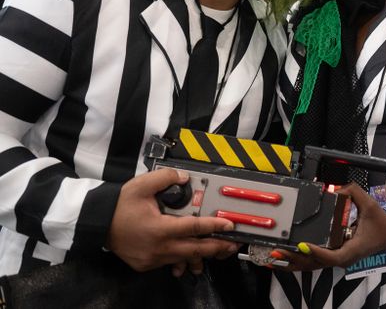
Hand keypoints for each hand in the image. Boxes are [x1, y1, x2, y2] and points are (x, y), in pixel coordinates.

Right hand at [106, 168, 238, 272]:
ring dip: (202, 256)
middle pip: (194, 250)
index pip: (194, 227)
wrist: (97, 222)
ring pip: (183, 259)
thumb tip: (184, 177)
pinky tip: (193, 258)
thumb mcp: (142, 185)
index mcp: (159, 228)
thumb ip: (166, 178)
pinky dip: (182, 260)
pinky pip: (169, 263)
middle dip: (216, 248)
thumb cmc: (119, 205)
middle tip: (233, 244)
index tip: (229, 225)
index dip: (214, 226)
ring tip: (218, 251)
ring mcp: (152, 259)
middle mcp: (158, 247)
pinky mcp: (146, 265)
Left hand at [279, 183, 385, 271]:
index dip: (316, 252)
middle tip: (278, 251)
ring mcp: (339, 259)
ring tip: (275, 256)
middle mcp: (343, 258)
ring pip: (313, 265)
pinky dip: (301, 260)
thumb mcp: (369, 204)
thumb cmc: (380, 223)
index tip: (303, 245)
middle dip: (296, 259)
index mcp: (352, 250)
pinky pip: (316, 261)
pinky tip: (286, 257)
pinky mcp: (335, 256)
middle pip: (316, 264)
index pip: (331, 256)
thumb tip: (334, 189)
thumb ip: (353, 192)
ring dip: (294, 262)